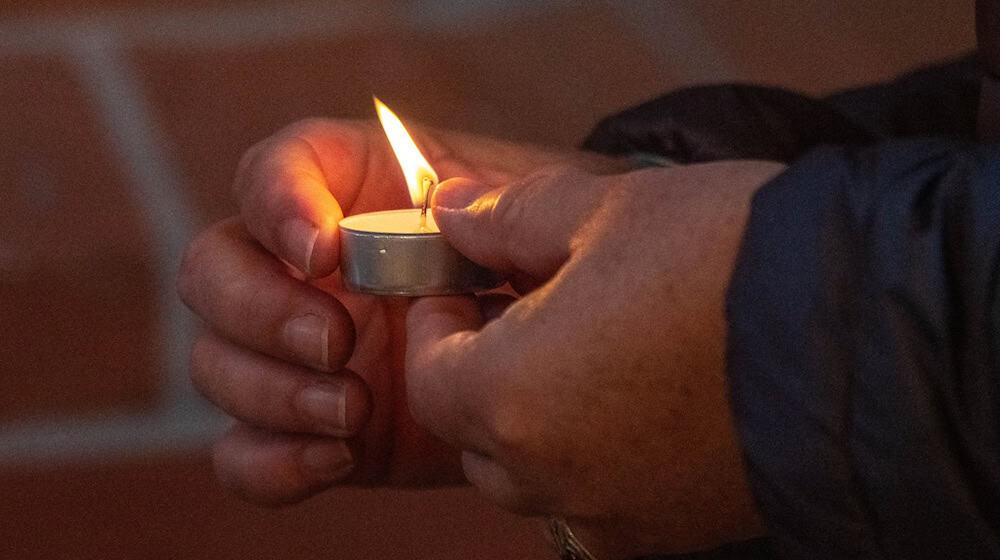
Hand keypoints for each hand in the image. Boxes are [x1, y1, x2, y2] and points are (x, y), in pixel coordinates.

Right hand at [176, 118, 627, 503]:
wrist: (552, 342)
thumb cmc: (529, 258)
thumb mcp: (525, 217)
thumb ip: (492, 204)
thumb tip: (452, 215)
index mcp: (345, 192)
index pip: (269, 173)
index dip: (278, 205)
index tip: (326, 249)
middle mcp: (299, 268)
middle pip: (211, 269)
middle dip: (262, 310)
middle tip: (338, 342)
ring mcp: (293, 352)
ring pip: (213, 362)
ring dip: (272, 391)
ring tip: (356, 409)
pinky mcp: (306, 427)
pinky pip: (243, 451)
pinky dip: (272, 463)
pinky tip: (339, 456)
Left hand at [405, 161, 785, 555]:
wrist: (871, 331)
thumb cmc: (728, 260)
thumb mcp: (605, 210)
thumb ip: (507, 216)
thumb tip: (454, 212)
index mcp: (512, 398)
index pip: (428, 378)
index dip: (434, 322)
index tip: (460, 280)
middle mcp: (552, 476)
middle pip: (474, 432)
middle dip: (480, 368)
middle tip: (516, 303)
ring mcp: (617, 510)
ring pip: (534, 470)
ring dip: (534, 411)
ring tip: (582, 340)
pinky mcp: (676, 525)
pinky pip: (600, 494)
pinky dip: (593, 448)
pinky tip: (636, 389)